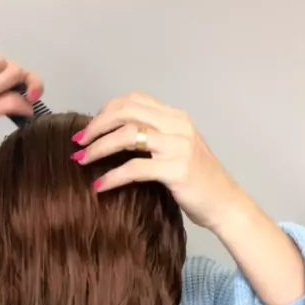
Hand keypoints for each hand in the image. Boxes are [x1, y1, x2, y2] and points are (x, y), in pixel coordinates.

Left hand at [70, 92, 240, 229]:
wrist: (225, 204)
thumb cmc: (199, 182)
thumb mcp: (177, 150)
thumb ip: (155, 138)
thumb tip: (116, 138)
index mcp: (176, 117)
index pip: (135, 100)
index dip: (107, 110)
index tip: (91, 128)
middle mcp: (178, 126)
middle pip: (127, 112)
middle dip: (97, 125)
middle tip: (79, 142)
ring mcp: (178, 147)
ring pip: (128, 135)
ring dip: (99, 147)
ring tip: (81, 161)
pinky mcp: (176, 170)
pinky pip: (135, 168)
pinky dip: (112, 176)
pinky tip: (99, 186)